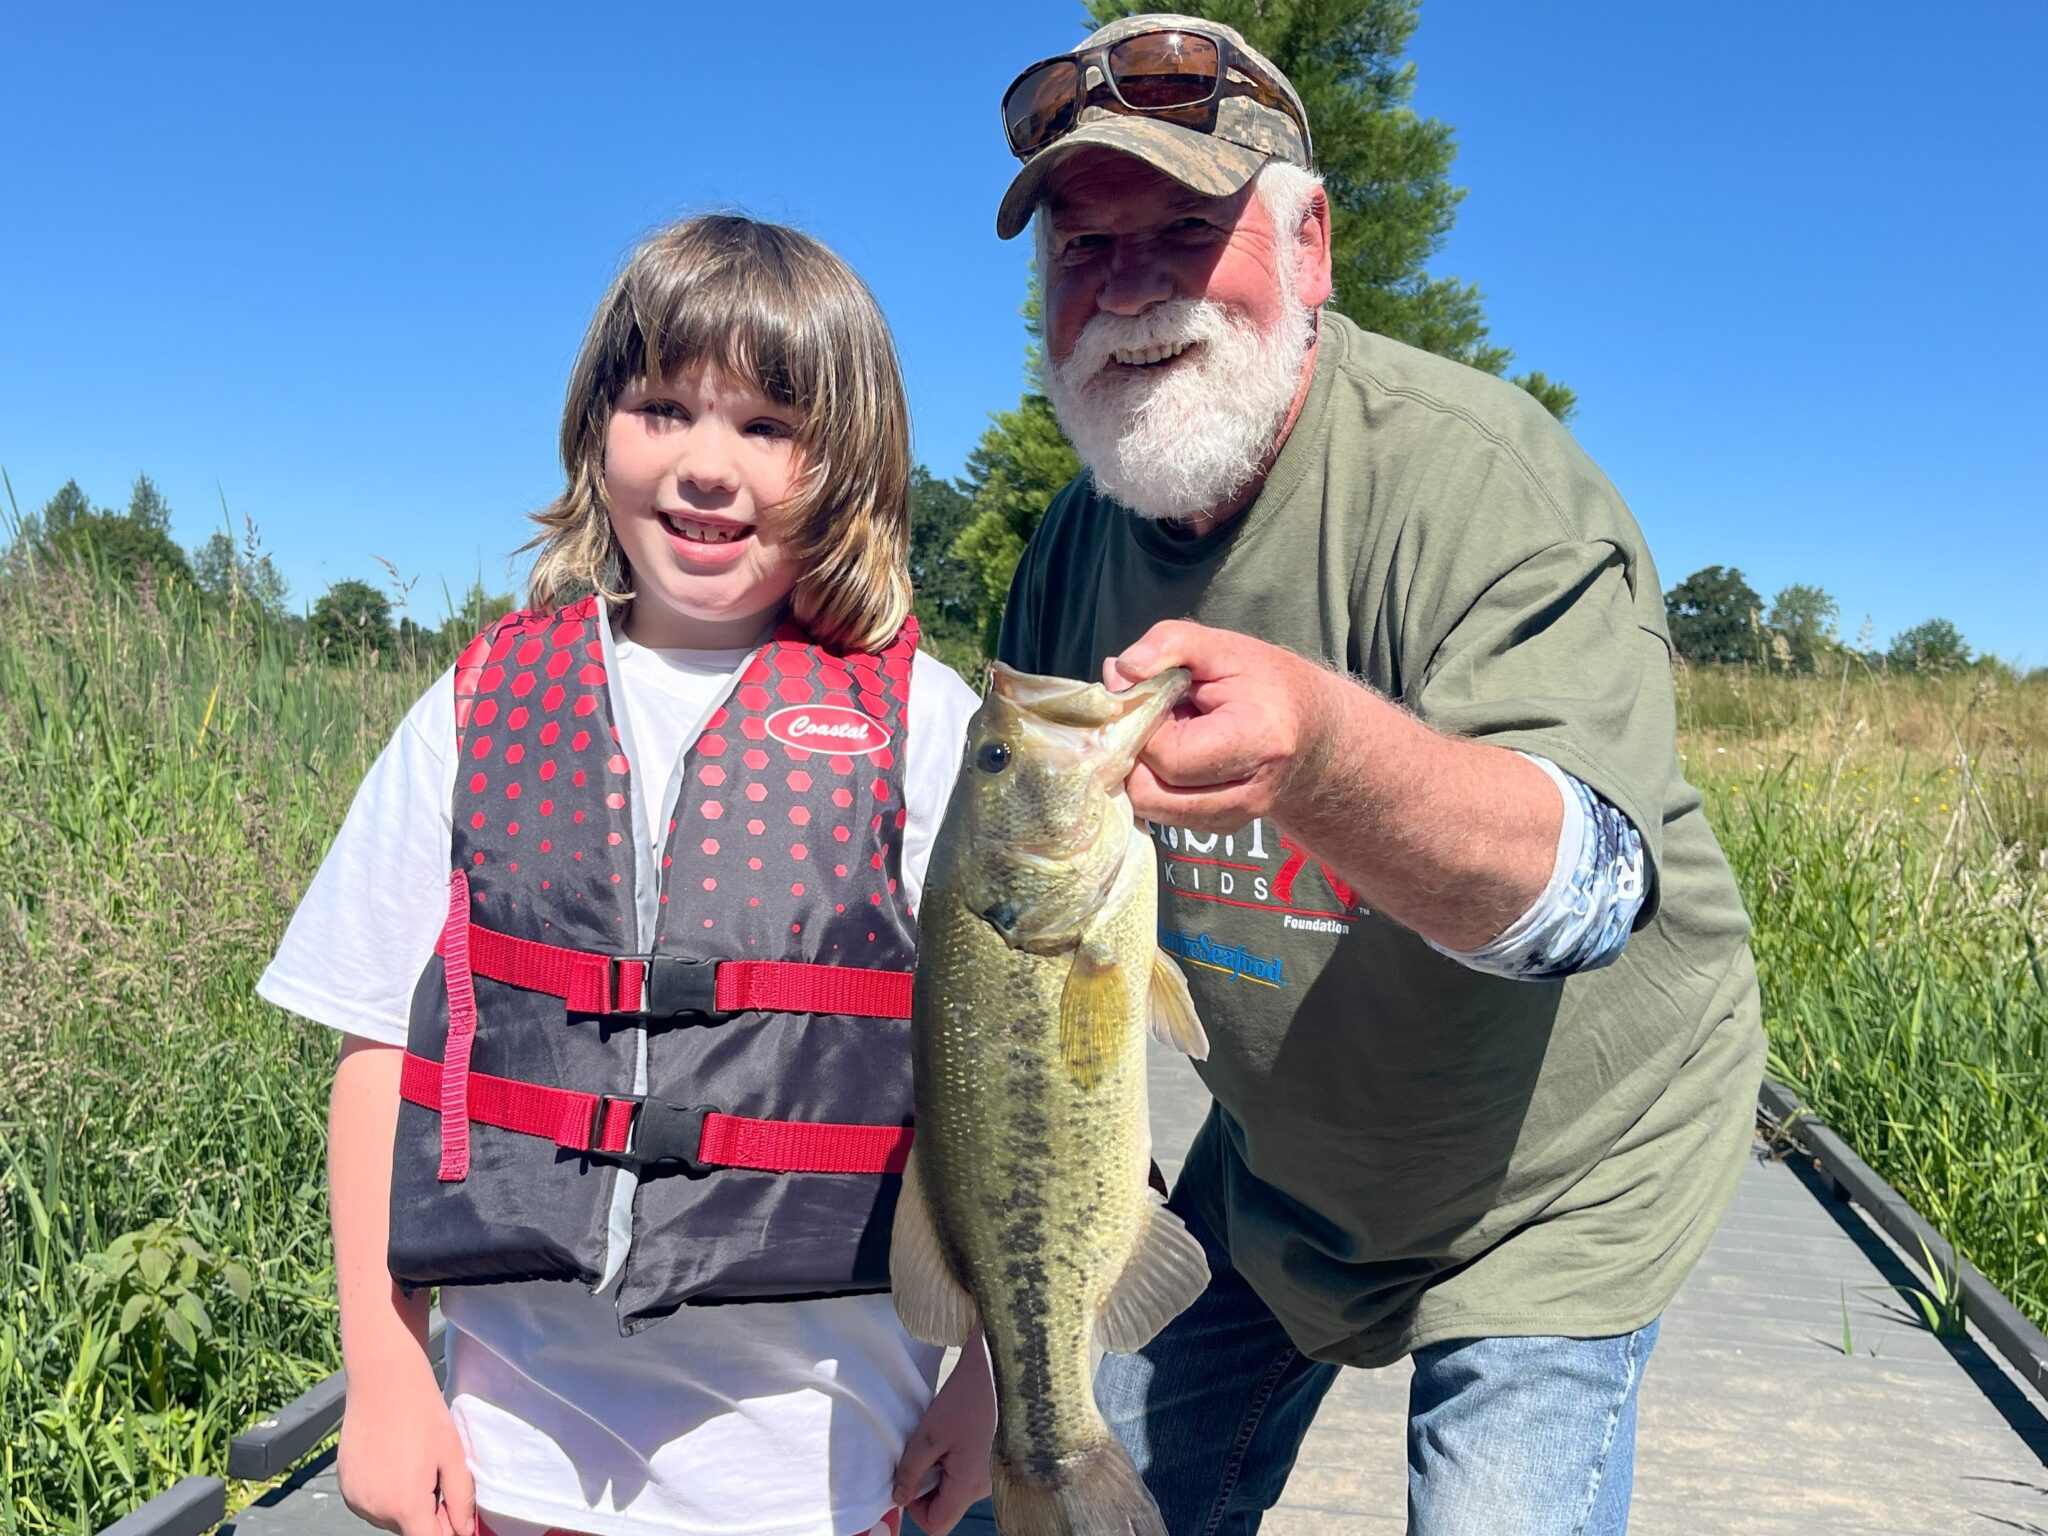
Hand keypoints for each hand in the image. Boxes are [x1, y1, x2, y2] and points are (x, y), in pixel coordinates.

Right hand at [336, 1359, 475, 1535]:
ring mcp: (356, 1499)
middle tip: (436, 1473)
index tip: (454, 1515)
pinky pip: (372, 1504)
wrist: (384, 1382)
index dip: (447, 1530)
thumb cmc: (423, 1414)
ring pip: (390, 1518)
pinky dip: (385, 1493)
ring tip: (413, 1463)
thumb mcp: (453, 1457)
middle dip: (427, 1513)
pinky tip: (394, 1462)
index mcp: (405, 1505)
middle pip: (409, 1529)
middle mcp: (375, 1510)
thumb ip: (461, 1501)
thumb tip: (464, 1532)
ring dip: (406, 1504)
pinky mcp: (345, 1488)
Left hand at [891, 1335, 994, 1534]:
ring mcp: (991, 1475)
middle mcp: (984, 1487)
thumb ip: (911, 1471)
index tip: (909, 1477)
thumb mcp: (928, 1435)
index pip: (937, 1524)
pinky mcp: (992, 1462)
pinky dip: (951, 1463)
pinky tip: (950, 1436)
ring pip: (954, 1491)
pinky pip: (965, 1477)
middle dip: (926, 1486)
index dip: (916, 1508)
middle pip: (946, 1508)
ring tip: (936, 1440)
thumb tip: (899, 1498)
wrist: (996, 1371)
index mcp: (969, 1486)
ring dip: (938, 1472)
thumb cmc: (964, 1400)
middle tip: (920, 1453)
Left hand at [1105, 621, 1337, 832]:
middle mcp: (1250, 792)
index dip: (1140, 726)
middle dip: (1133, 754)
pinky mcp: (1222, 827)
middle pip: (1152, 794)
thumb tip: (1120, 671)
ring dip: (1140, 772)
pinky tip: (1172, 754)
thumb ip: (1170, 644)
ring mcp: (1237, 817)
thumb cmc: (1263, 682)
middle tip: (1144, 719)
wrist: (1310, 727)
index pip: (1168, 755)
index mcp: (1257, 740)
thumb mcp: (1220, 646)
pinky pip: (1164, 816)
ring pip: (1152, 810)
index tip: (1143, 696)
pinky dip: (1153, 786)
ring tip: (1163, 735)